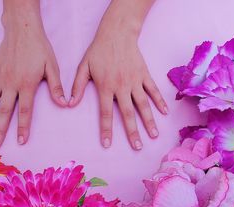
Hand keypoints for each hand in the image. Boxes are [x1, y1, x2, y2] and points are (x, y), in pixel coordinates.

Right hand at [0, 3, 65, 147]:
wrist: (24, 30)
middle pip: (4, 110)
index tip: (20, 141)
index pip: (25, 111)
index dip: (23, 127)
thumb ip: (56, 87)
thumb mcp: (52, 67)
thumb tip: (65, 104)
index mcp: (27, 85)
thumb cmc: (40, 49)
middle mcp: (10, 84)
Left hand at [70, 11, 167, 149]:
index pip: (105, 113)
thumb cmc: (98, 50)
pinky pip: (153, 90)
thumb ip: (77, 87)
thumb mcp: (84, 67)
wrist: (117, 32)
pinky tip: (164, 112)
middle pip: (128, 113)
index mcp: (105, 87)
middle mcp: (122, 87)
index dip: (106, 130)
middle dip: (132, 132)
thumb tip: (69, 104)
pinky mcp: (144, 74)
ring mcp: (135, 81)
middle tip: (137, 147)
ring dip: (149, 121)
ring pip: (143, 104)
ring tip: (154, 136)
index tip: (108, 144)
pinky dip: (159, 101)